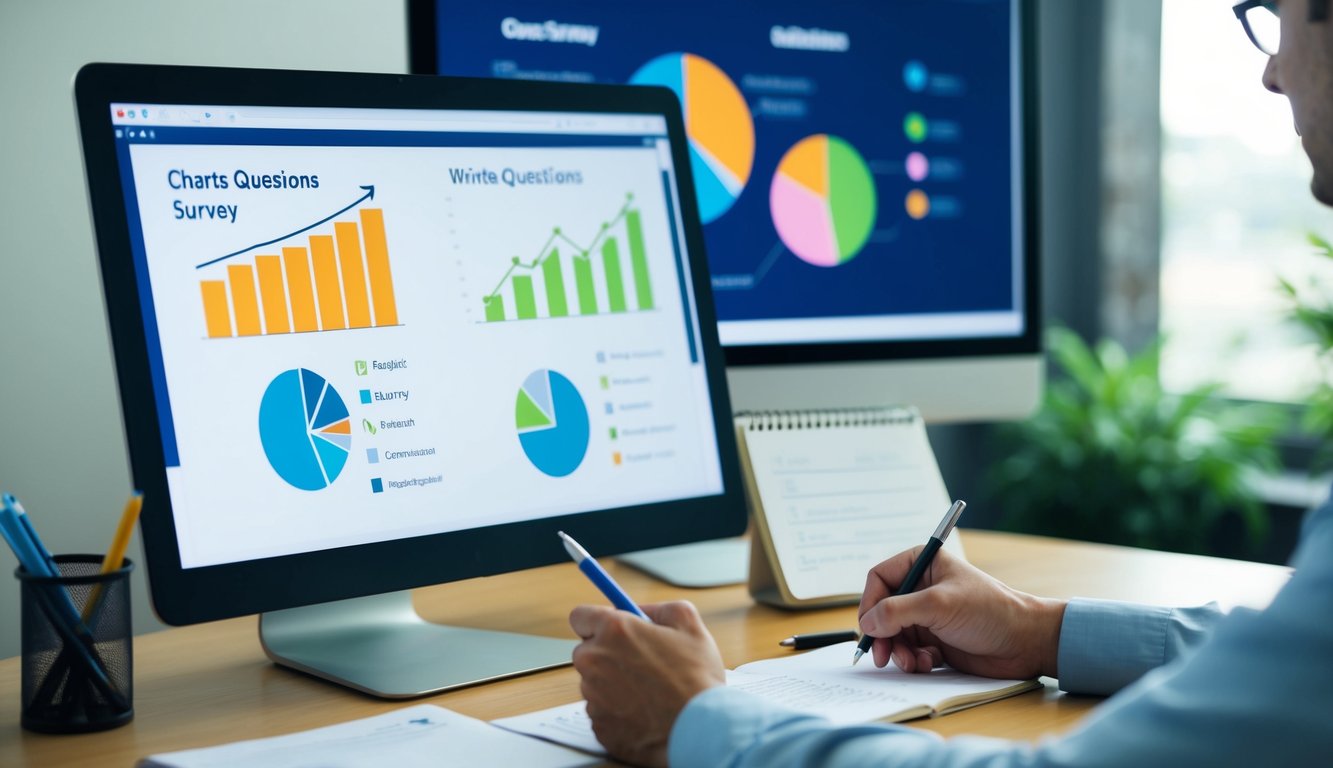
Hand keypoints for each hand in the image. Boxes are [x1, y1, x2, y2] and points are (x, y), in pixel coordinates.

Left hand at [570, 601, 725, 767]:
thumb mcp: (688, 623)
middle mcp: (595, 661)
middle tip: (638, 663)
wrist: (700, 728)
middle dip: (606, 654)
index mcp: (614, 631)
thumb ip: (658, 608)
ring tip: (648, 692)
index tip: (607, 628)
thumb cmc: (696, 678)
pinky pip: (601, 712)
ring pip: (594, 684)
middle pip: (586, 652)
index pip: (580, 617)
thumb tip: (641, 611)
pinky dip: (617, 712)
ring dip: (612, 685)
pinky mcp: (598, 725)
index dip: (595, 622)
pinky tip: (643, 712)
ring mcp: (593, 697)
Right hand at [857, 547, 1065, 679]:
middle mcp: (921, 588)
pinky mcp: (935, 639)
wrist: (1025, 642)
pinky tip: (930, 663)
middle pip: (882, 610)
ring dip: (900, 652)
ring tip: (914, 663)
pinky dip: (914, 660)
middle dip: (883, 635)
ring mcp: (927, 615)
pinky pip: (909, 650)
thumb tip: (867, 623)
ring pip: (894, 634)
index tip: (870, 628)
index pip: (879, 579)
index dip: (870, 603)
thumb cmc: (989, 611)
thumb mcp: (939, 605)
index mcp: (922, 565)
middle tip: (883, 657)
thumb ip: (898, 611)